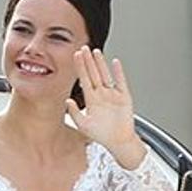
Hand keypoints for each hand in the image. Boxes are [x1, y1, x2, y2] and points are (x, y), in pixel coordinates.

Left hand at [66, 47, 145, 168]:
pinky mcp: (124, 97)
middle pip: (93, 74)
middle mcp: (101, 95)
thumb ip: (74, 113)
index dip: (80, 67)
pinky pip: (121, 82)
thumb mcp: (83, 125)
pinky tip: (115, 62)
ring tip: (96, 51)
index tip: (76, 56)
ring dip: (101, 63)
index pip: (84, 79)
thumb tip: (67, 101)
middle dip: (88, 61)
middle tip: (83, 48)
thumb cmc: (102, 135)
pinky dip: (118, 72)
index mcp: (91, 100)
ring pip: (105, 75)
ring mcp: (112, 95)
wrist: (119, 141)